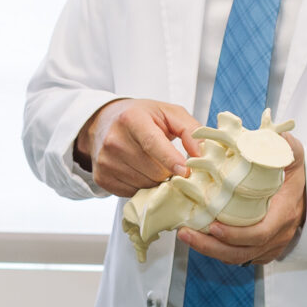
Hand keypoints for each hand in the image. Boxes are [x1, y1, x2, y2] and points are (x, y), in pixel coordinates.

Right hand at [74, 97, 202, 198]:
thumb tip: (204, 155)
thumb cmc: (142, 117)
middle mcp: (114, 140)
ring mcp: (106, 161)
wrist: (104, 122)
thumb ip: (191, 130)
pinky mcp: (102, 178)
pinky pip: (133, 193)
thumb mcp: (169, 113)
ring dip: (157, 181)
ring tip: (155, 165)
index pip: (153, 144)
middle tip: (173, 164)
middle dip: (169, 172)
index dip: (172, 160)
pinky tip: (141, 172)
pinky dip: (142, 187)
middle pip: (153, 170)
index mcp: (131, 118)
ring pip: (145, 185)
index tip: (186, 172)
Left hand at [182, 132, 306, 265]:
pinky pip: (239, 256)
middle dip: (211, 247)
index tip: (213, 226)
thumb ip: (283, 145)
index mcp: (283, 213)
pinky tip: (200, 239)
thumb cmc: (296, 174)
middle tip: (186, 234)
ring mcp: (270, 245)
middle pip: (242, 252)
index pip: (260, 233)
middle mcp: (277, 234)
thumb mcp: (293, 155)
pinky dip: (218, 251)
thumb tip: (275, 136)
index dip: (236, 234)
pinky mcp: (262, 249)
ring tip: (186, 235)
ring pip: (238, 257)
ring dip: (209, 250)